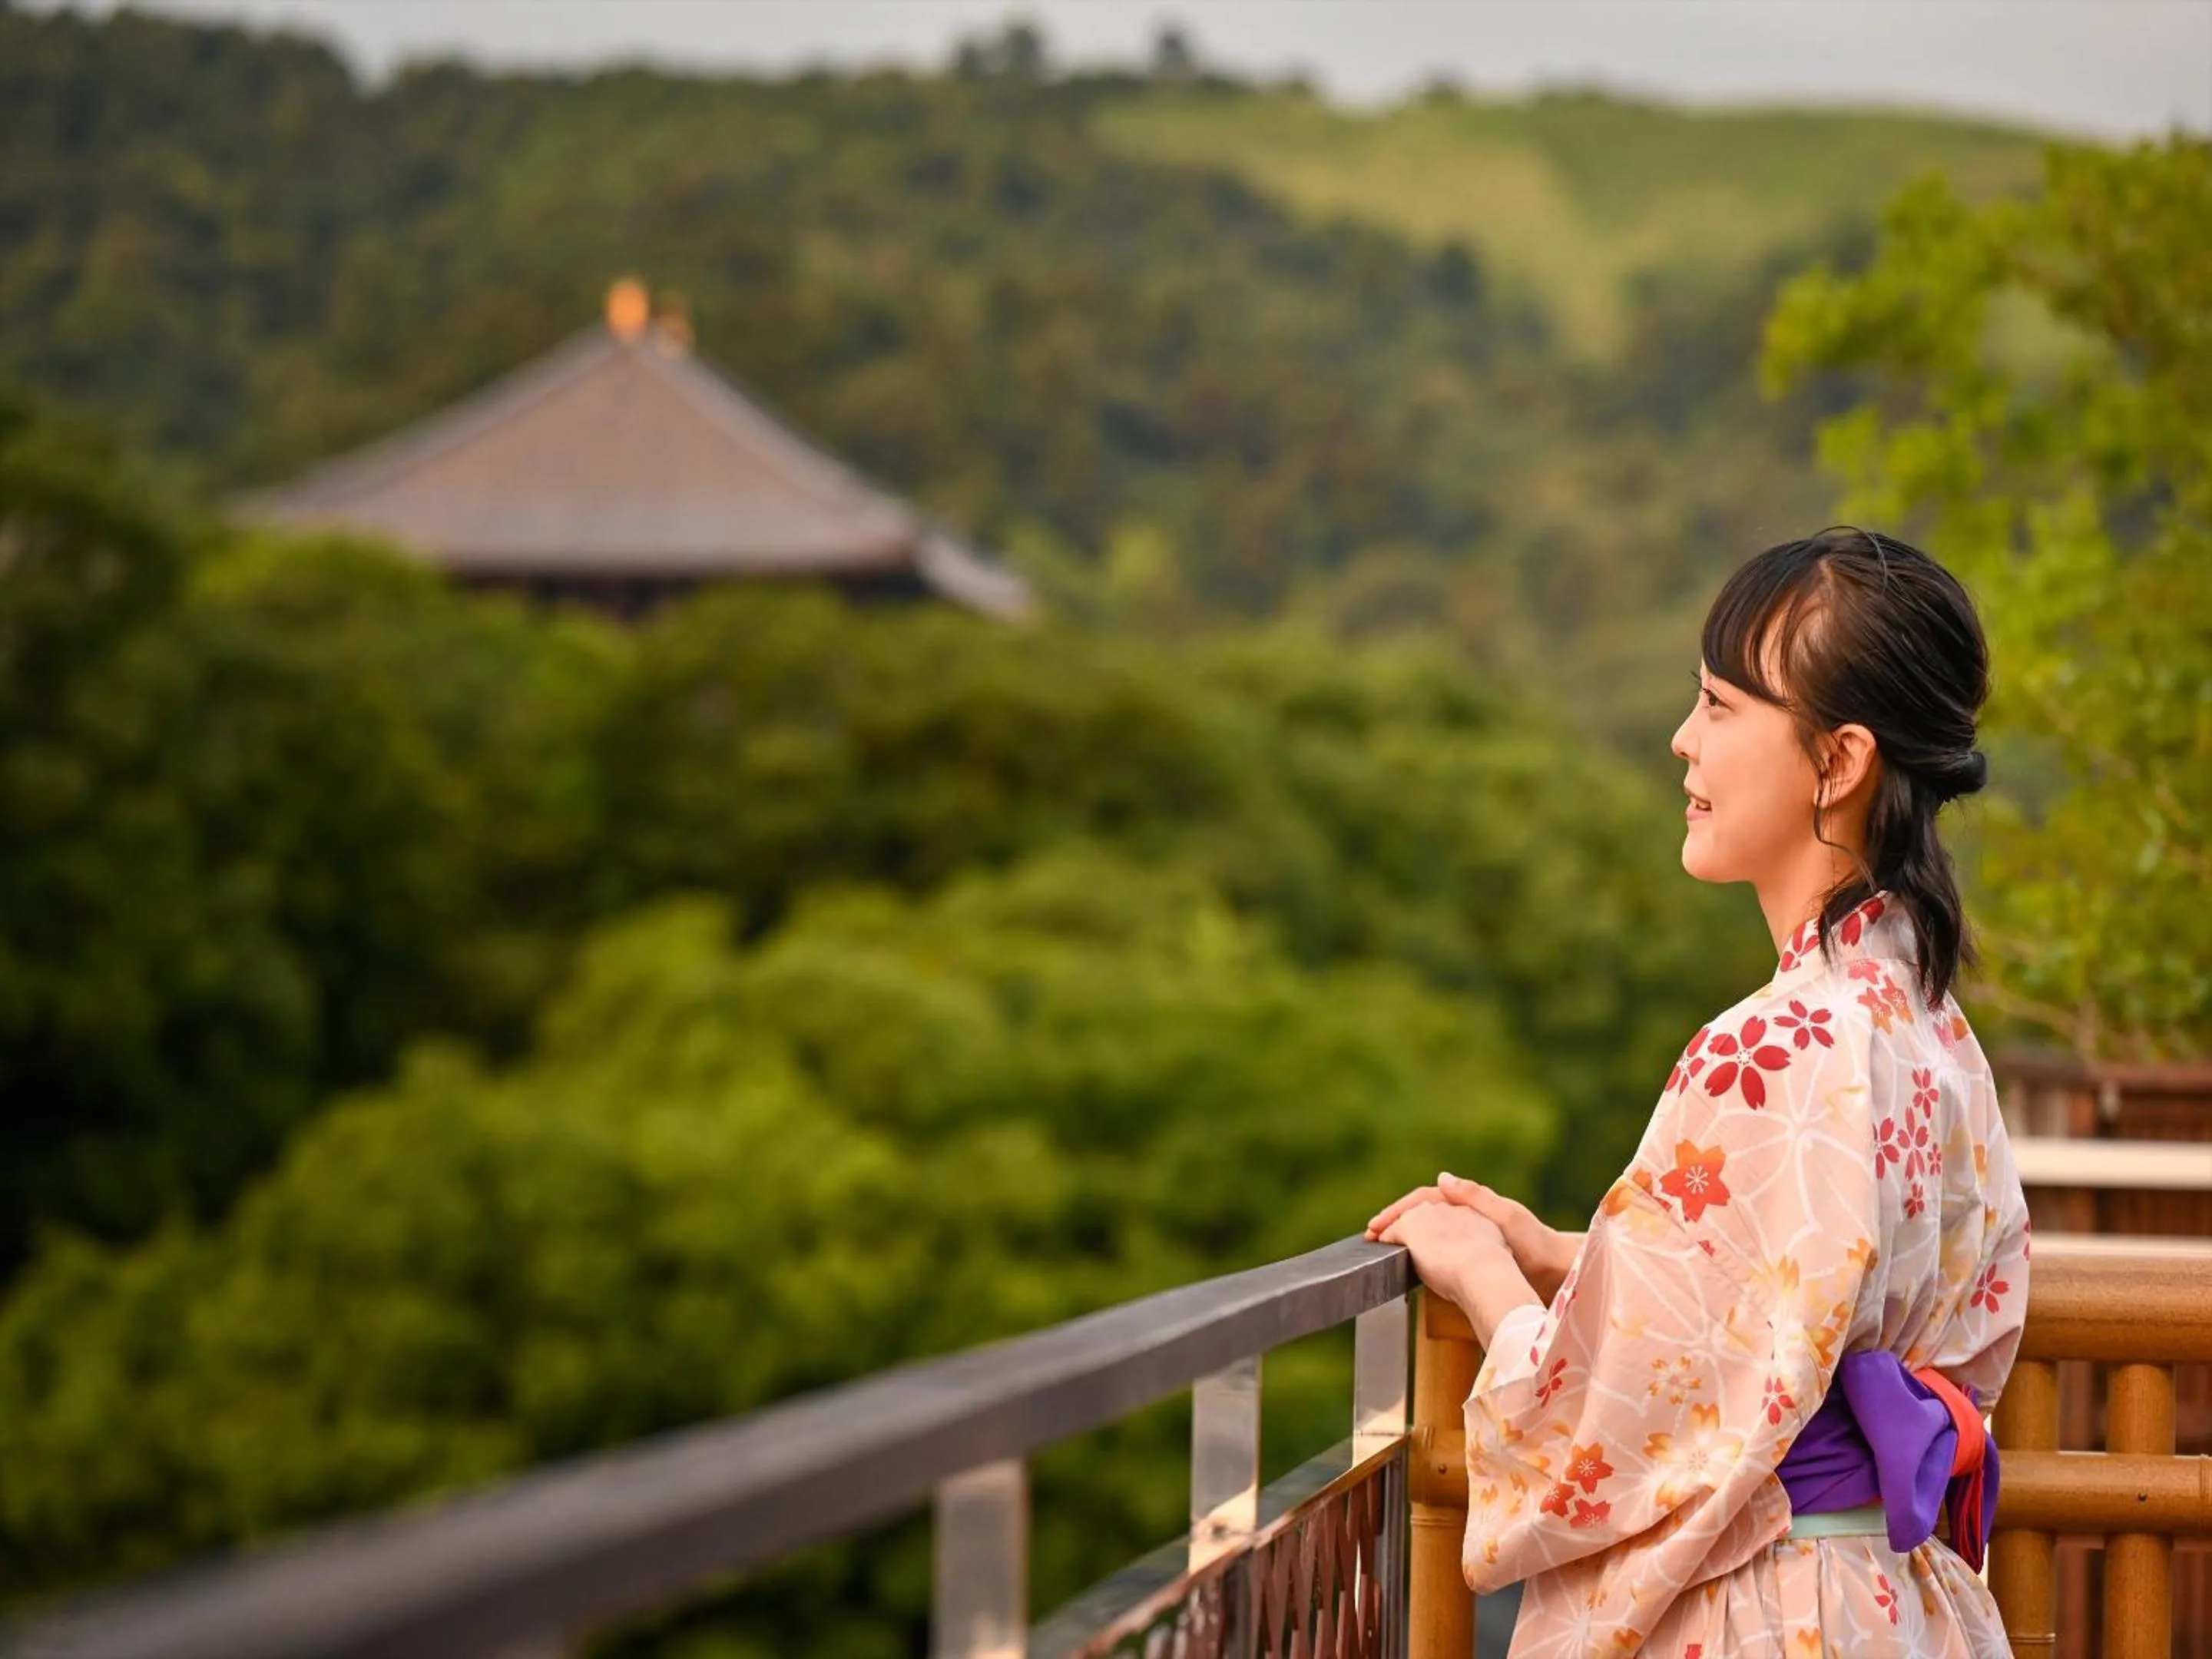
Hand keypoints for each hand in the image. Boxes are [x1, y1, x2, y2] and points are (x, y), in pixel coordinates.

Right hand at [1367, 1172, 1581, 1301]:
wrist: (1558, 1270)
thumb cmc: (1536, 1243)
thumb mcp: (1506, 1216)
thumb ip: (1475, 1196)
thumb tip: (1440, 1178)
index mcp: (1470, 1201)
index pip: (1423, 1198)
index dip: (1397, 1210)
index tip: (1376, 1226)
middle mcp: (1466, 1214)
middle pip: (1420, 1212)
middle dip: (1393, 1221)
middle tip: (1370, 1238)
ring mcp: (1468, 1233)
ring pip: (1426, 1229)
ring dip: (1403, 1235)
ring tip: (1382, 1249)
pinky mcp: (1471, 1252)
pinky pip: (1437, 1247)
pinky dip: (1419, 1251)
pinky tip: (1409, 1264)